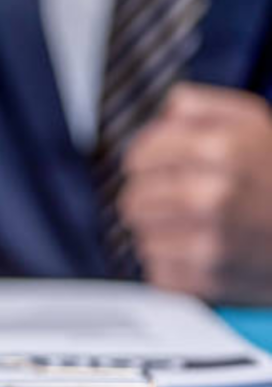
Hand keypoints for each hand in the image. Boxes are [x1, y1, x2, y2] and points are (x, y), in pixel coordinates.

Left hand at [120, 83, 271, 302]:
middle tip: (173, 200)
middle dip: (147, 198)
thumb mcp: (252, 121)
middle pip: (133, 200)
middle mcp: (211, 196)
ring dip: (160, 233)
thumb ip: (199, 106)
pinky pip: (158, 272)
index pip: (139, 158)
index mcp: (219, 150)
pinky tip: (201, 252)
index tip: (153, 166)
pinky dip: (173, 265)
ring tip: (192, 226)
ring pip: (142, 236)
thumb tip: (161, 111)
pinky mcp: (209, 279)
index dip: (143, 162)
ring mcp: (210, 241)